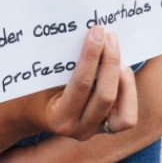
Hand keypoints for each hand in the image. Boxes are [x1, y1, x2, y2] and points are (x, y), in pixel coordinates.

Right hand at [18, 26, 136, 140]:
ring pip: (125, 114)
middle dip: (111, 62)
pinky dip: (128, 92)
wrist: (33, 112)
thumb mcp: (41, 78)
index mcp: (59, 117)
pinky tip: (121, 72)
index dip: (91, 55)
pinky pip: (127, 115)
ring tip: (119, 59)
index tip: (96, 32)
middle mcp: (80, 129)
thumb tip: (89, 34)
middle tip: (110, 37)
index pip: (81, 84)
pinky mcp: (107, 128)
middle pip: (106, 96)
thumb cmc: (35, 89)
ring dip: (125, 81)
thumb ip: (62, 63)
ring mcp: (95, 130)